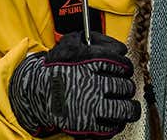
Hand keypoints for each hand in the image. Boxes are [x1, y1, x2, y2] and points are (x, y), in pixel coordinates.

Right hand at [9, 32, 139, 137]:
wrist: (36, 91)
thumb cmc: (56, 67)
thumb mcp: (72, 42)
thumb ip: (98, 39)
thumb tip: (121, 49)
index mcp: (90, 63)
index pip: (122, 64)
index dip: (126, 67)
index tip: (124, 70)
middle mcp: (91, 84)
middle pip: (125, 86)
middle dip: (127, 86)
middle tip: (124, 87)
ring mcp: (89, 106)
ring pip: (124, 109)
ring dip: (130, 106)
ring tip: (128, 105)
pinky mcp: (86, 125)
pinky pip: (112, 127)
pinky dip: (118, 122)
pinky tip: (115, 116)